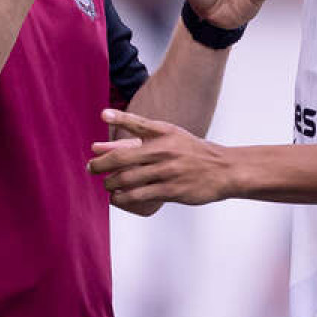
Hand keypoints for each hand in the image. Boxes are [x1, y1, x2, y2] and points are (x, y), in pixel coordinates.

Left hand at [88, 109, 233, 206]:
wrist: (224, 170)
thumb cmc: (192, 151)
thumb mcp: (171, 134)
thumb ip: (141, 131)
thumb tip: (107, 124)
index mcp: (164, 134)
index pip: (136, 124)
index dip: (118, 119)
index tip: (98, 128)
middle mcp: (164, 151)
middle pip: (122, 158)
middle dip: (100, 165)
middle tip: (92, 169)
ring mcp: (168, 172)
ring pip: (128, 180)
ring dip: (111, 184)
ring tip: (107, 185)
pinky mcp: (171, 190)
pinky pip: (140, 196)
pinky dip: (124, 198)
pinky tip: (118, 198)